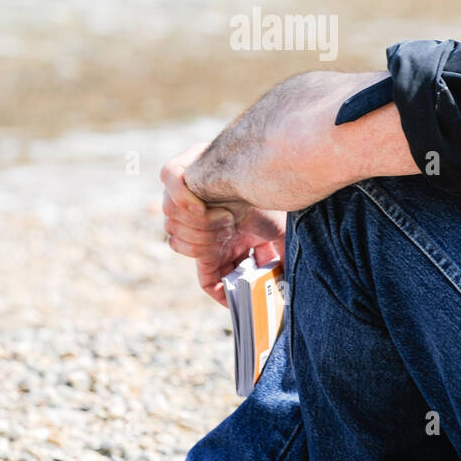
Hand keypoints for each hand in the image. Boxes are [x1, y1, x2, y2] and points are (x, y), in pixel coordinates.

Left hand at [159, 143, 287, 306]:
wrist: (264, 163)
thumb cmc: (268, 197)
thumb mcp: (274, 235)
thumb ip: (278, 260)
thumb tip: (290, 287)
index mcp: (215, 241)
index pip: (206, 275)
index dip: (217, 288)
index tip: (231, 297)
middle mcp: (193, 222)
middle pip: (181, 248)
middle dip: (207, 243)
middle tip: (230, 230)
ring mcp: (180, 197)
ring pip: (171, 225)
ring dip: (202, 223)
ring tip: (225, 213)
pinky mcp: (176, 174)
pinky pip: (169, 193)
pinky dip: (183, 199)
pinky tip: (201, 201)